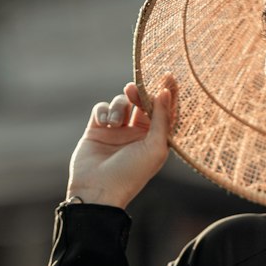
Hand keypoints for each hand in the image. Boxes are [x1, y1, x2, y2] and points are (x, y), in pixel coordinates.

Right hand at [67, 75, 178, 208]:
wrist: (98, 190)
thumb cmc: (131, 174)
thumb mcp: (155, 148)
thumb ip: (163, 119)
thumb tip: (165, 92)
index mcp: (155, 139)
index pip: (164, 110)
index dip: (167, 93)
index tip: (168, 75)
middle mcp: (137, 133)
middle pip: (142, 101)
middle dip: (139, 93)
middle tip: (134, 90)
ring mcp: (116, 131)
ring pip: (121, 102)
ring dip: (119, 106)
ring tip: (114, 123)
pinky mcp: (96, 129)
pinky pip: (101, 108)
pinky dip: (103, 111)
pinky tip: (104, 124)